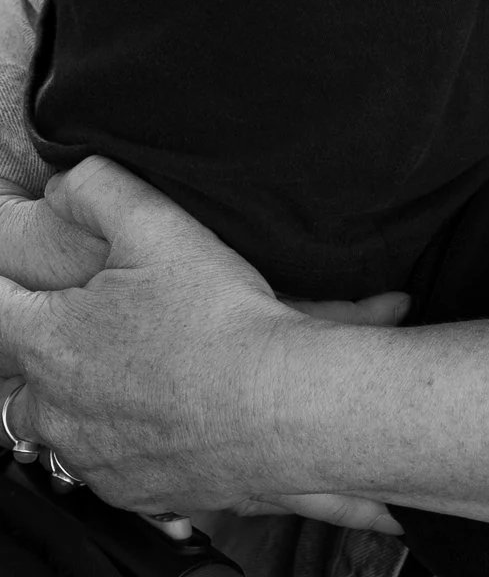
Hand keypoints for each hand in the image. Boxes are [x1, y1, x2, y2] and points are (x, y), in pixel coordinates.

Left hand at [0, 159, 403, 533]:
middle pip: (13, 384)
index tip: (13, 282)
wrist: (275, 407)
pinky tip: (160, 410)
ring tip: (122, 372)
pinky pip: (102, 464)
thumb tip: (61, 184)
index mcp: (52, 340)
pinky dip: (117, 438)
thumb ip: (97, 190)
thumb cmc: (219, 320)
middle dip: (35, 355)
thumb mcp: (159, 226)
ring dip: (73, 401)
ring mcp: (91, 456)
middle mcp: (57, 408)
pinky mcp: (128, 489)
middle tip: (81, 328)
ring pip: (56, 428)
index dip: (3, 289)